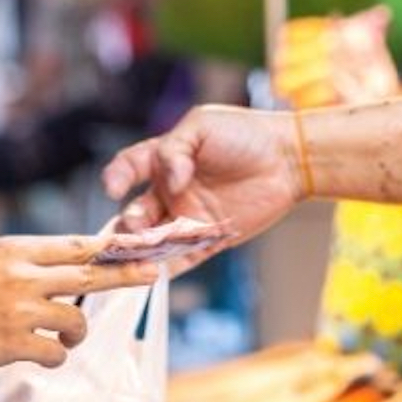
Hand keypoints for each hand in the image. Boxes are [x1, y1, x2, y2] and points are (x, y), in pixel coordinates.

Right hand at [0, 234, 158, 371]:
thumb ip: (21, 258)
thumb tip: (61, 263)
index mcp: (15, 249)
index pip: (75, 245)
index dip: (111, 247)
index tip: (139, 245)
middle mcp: (22, 276)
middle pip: (90, 276)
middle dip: (126, 275)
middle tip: (153, 275)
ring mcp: (19, 310)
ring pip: (75, 320)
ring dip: (76, 332)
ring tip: (64, 337)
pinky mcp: (12, 344)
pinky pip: (55, 353)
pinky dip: (55, 355)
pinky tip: (41, 353)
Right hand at [102, 105, 304, 269]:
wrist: (288, 159)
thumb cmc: (245, 134)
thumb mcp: (201, 127)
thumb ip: (175, 150)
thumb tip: (169, 182)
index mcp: (165, 161)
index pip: (129, 168)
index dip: (116, 177)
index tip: (112, 187)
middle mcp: (171, 192)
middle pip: (137, 212)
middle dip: (130, 221)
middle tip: (136, 224)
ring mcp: (189, 218)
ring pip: (154, 239)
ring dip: (142, 248)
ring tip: (139, 251)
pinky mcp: (209, 240)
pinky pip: (181, 259)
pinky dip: (164, 268)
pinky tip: (152, 273)